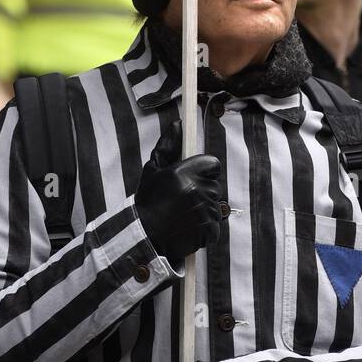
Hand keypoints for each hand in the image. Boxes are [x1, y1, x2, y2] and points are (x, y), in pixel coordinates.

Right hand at [134, 123, 221, 264]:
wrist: (146, 236)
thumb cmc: (149, 202)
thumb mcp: (154, 170)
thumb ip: (168, 146)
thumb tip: (178, 125)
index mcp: (187, 172)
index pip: (213, 164)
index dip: (204, 170)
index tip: (192, 177)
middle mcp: (199, 190)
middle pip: (214, 184)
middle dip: (202, 190)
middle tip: (182, 199)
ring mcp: (206, 211)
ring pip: (215, 205)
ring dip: (203, 209)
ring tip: (183, 215)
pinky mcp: (211, 230)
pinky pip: (215, 224)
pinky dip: (205, 228)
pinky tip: (188, 227)